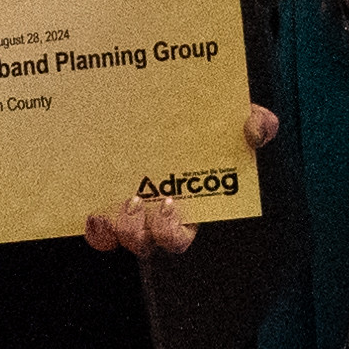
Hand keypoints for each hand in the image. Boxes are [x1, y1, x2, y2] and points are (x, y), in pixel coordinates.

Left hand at [84, 101, 281, 255]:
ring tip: (118, 197)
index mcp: (186, 205)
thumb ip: (255, 123)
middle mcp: (154, 216)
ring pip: (119, 238)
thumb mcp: (235, 120)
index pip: (179, 238)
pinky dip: (95, 226)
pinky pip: (98, 229)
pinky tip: (92, 209)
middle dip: (138, 231)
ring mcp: (128, 211)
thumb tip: (256, 129)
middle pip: (145, 244)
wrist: (168, 105)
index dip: (172, 231)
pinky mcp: (105, 201)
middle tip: (137, 199)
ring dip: (116, 226)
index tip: (169, 204)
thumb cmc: (208, 125)